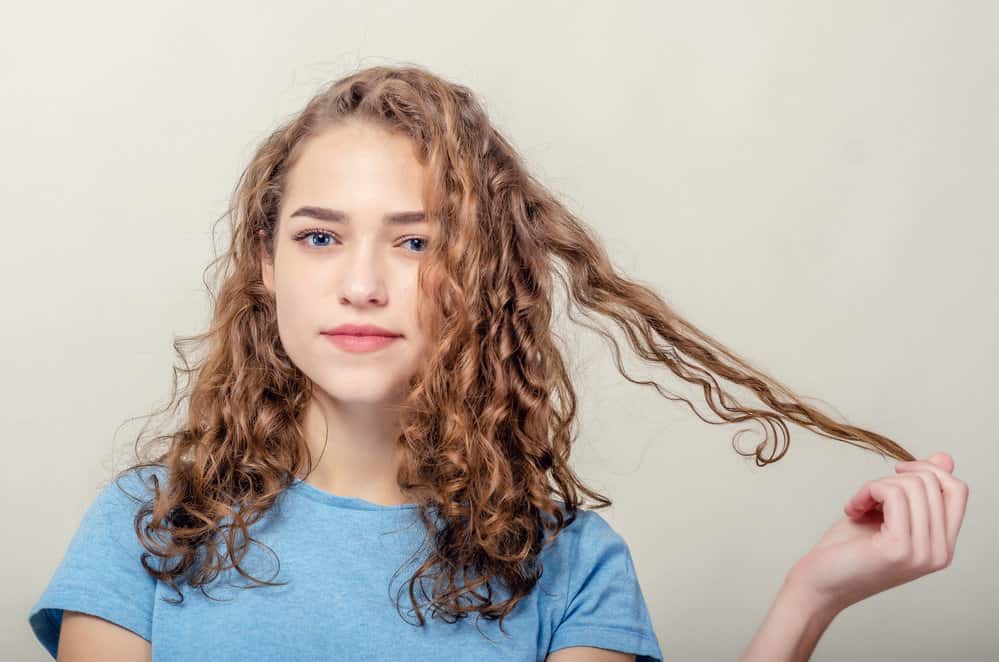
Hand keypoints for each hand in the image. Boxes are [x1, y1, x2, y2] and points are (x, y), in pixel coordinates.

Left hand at [786, 452, 969, 613]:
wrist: (820, 582)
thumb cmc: (848, 549)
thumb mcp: (886, 513)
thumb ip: (917, 491)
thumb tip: (944, 458)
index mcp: (942, 545)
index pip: (958, 491)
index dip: (928, 470)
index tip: (897, 472)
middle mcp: (940, 552)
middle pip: (933, 482)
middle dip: (894, 478)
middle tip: (869, 496)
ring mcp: (922, 552)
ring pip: (912, 485)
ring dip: (876, 486)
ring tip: (859, 504)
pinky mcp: (898, 548)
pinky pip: (892, 495)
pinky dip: (867, 492)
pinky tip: (852, 509)